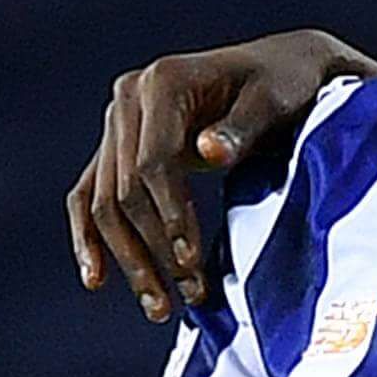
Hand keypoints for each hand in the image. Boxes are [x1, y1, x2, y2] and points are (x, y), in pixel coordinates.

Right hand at [64, 31, 376, 322]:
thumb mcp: (274, 102)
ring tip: (158, 308)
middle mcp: (129, 97)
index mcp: (163, 82)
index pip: (153, 163)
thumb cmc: (286, 84)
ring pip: (106, 201)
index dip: (170, 216)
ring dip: (127, 259)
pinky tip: (96, 279)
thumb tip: (207, 151)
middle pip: (124, 190)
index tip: (191, 262)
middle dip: (151, 250)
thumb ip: (240, 129)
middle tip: (184, 299)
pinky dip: (90, 236)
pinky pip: (92, 194)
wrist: (282, 68)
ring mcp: (119, 120)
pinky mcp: (119, 144)